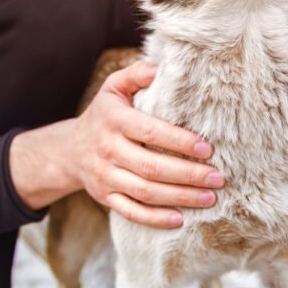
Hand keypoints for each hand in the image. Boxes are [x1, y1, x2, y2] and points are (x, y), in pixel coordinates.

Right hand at [66, 61, 223, 228]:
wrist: (69, 150)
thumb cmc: (103, 115)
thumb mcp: (113, 88)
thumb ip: (136, 74)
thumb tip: (161, 68)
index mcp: (114, 121)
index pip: (151, 132)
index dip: (180, 141)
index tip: (207, 149)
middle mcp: (108, 149)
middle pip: (152, 167)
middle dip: (188, 175)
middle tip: (218, 178)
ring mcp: (105, 176)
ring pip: (145, 192)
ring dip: (180, 197)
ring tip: (209, 197)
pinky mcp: (105, 197)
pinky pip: (131, 212)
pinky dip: (155, 218)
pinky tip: (179, 219)